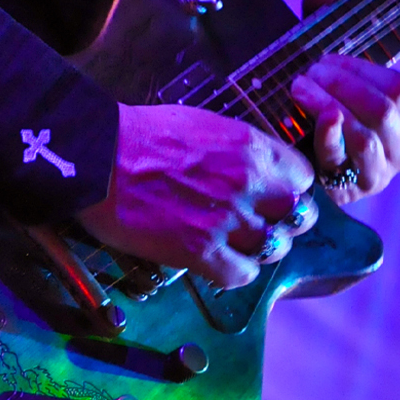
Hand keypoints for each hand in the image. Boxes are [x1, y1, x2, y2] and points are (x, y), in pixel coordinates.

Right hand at [79, 102, 316, 288]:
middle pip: (299, 216)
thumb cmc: (141, 135)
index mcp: (251, 148)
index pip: (302, 177)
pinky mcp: (200, 253)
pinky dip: (235, 271)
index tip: (274, 194)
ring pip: (274, 248)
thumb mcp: (204, 124)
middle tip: (262, 222)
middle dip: (284, 221)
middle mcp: (248, 184)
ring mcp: (227, 221)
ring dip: (259, 248)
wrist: (96, 157)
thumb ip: (241, 149)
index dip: (289, 188)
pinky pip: (242, 274)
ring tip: (237, 243)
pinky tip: (218, 261)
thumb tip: (260, 168)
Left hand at [291, 0, 399, 204]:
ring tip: (298, 91)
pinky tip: (313, 118)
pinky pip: (348, 159)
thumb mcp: (318, 59)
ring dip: (330, 105)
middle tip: (307, 74)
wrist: (286, 163)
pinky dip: (330, 135)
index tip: (324, 60)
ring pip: (368, 132)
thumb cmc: (310, 106)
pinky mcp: (353, 191)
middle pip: (386, 107)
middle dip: (343, 85)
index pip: (399, 86)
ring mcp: (380, 172)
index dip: (360, 69)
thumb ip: (322, 17)